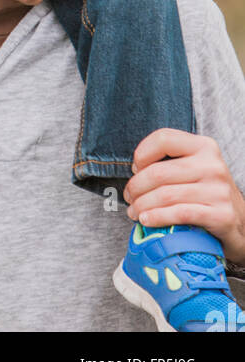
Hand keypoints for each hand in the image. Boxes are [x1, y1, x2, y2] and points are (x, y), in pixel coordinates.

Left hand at [124, 129, 244, 264]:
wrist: (242, 223)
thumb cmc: (208, 193)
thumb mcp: (195, 168)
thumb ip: (170, 162)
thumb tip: (136, 171)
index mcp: (204, 146)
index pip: (163, 138)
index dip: (142, 153)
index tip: (135, 169)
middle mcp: (212, 165)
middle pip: (159, 172)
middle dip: (136, 187)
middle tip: (129, 198)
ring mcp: (218, 191)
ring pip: (166, 195)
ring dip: (142, 205)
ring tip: (134, 212)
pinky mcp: (221, 215)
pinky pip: (179, 214)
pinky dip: (158, 218)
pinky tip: (147, 221)